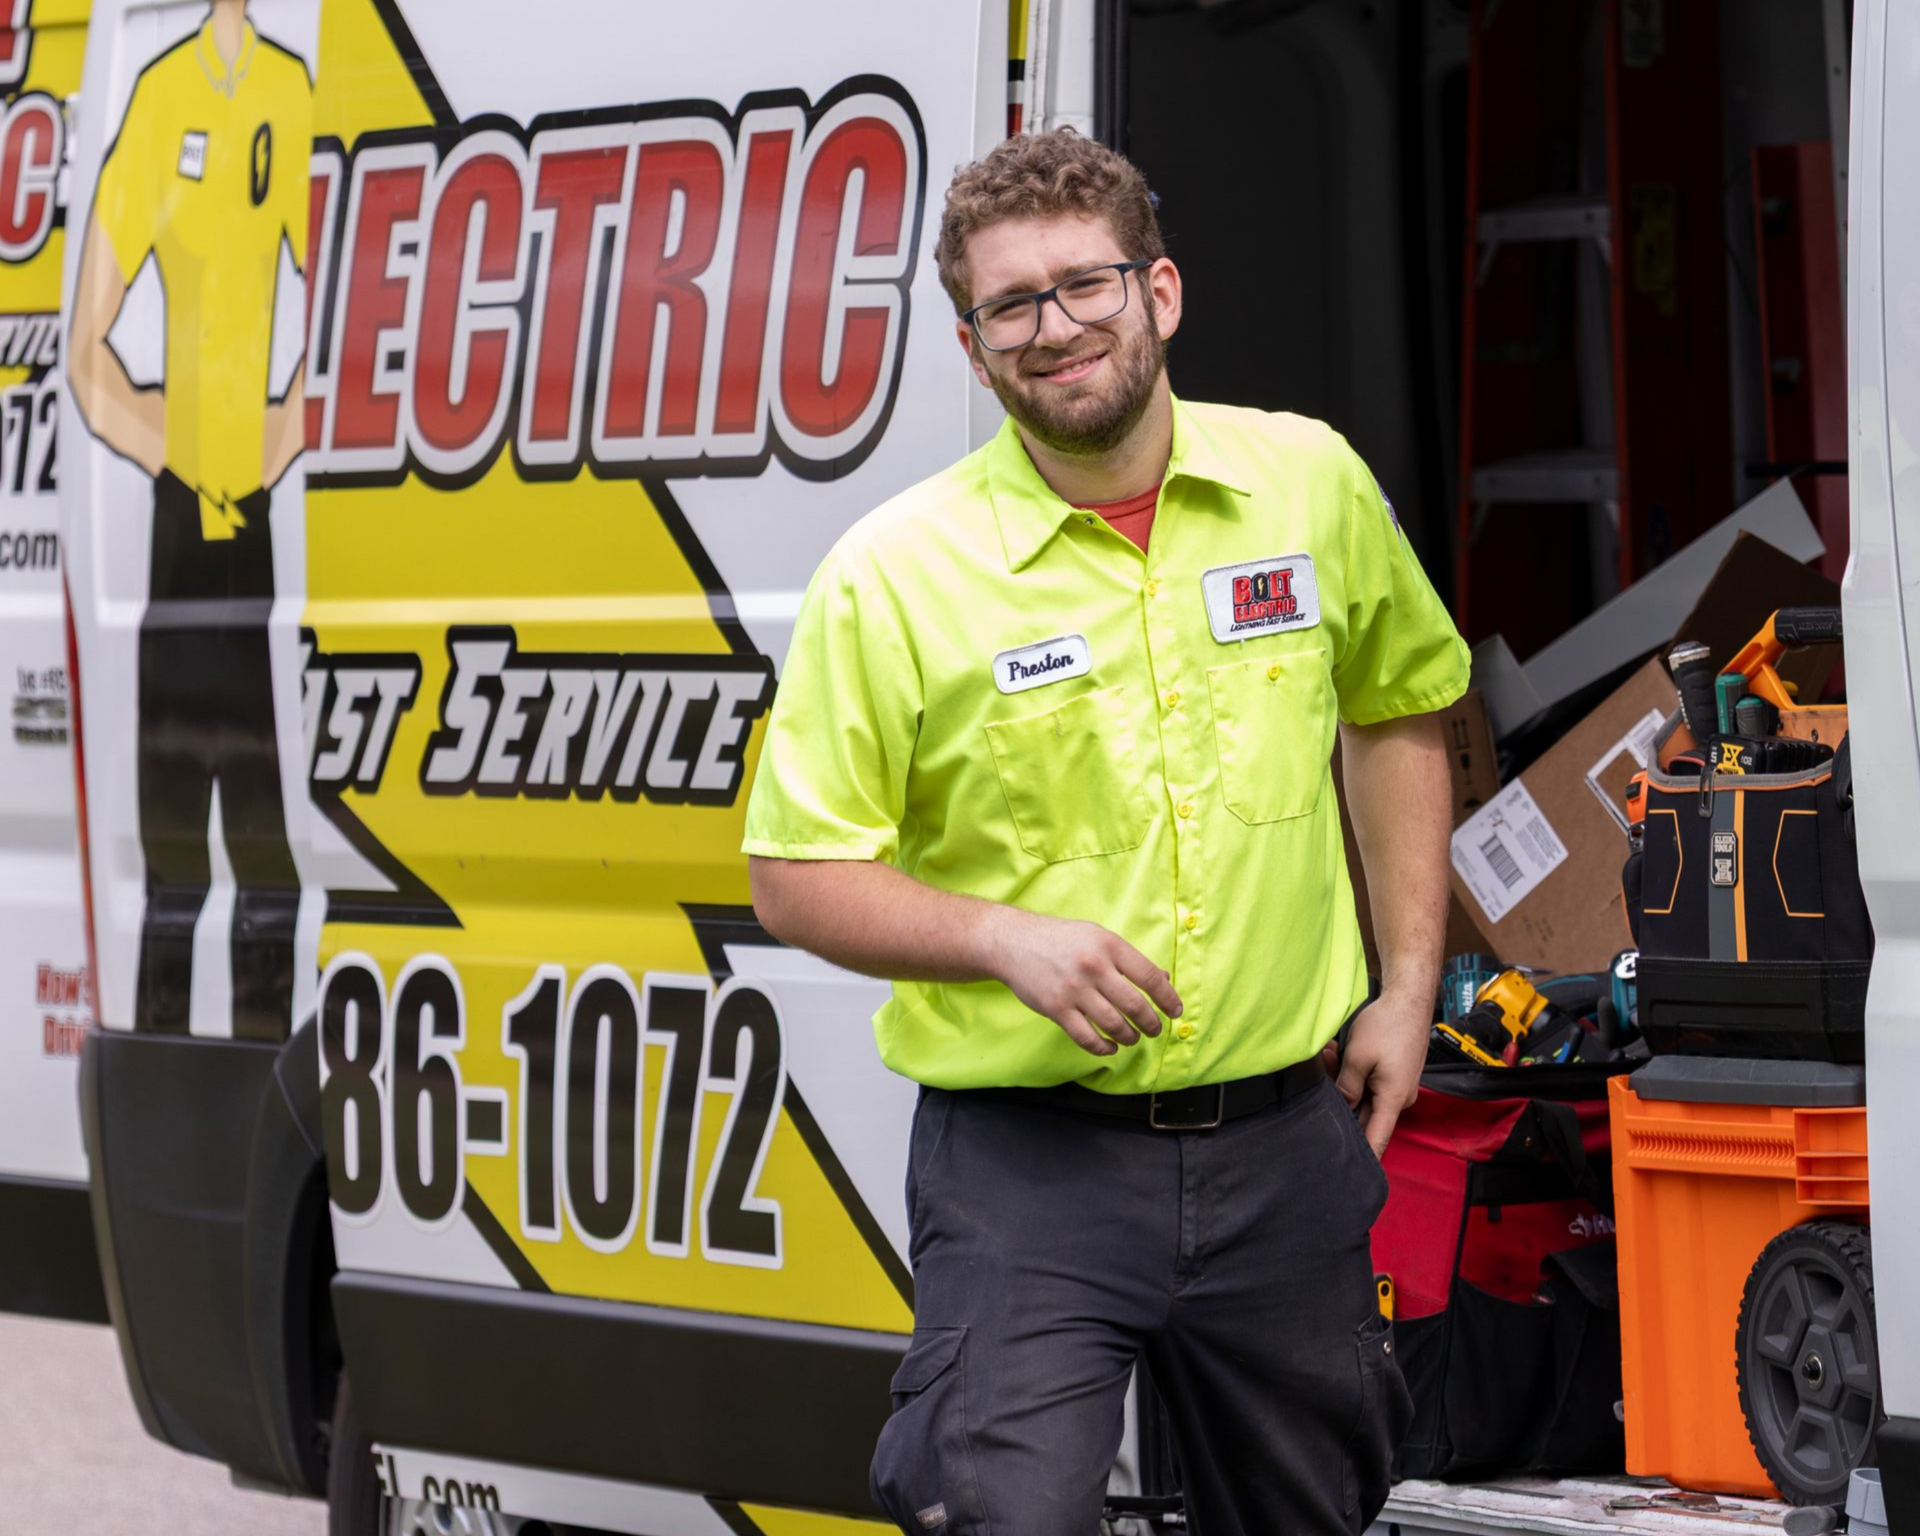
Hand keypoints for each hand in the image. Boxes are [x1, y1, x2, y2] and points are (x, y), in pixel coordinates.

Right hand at [986, 907, 1180, 1056]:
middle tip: (1155, 1029)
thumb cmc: (1061, 939)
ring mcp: (1074, 990)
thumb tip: (1163, 980)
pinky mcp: (1057, 1009)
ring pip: (1114, 1024)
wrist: (1014, 942)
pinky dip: (1103, 1047)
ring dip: (1130, 1036)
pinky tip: (1110, 1046)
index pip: (1149, 977)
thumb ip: (1128, 959)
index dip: (1168, 998)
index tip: (1175, 1011)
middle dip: (1151, 1023)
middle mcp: (1094, 967)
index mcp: (1108, 945)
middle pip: (1135, 1005)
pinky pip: (1087, 1038)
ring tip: (1133, 1037)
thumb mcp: (1098, 937)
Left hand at [1328, 989, 1429, 1157]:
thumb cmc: (1387, 1026)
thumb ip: (1347, 1088)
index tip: (1352, 1177)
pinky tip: (1338, 1053)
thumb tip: (1341, 1108)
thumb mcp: (1358, 1058)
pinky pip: (1369, 1082)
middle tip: (1323, 1077)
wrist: (1408, 999)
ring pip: (1362, 1095)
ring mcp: (1397, 1085)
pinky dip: (1353, 1072)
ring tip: (1330, 1054)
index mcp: (1393, 1099)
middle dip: (1340, 1102)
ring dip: (1344, 1081)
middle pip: (1364, 1115)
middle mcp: (1398, 1098)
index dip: (1365, 1158)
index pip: (1377, 1139)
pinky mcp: (1393, 1073)